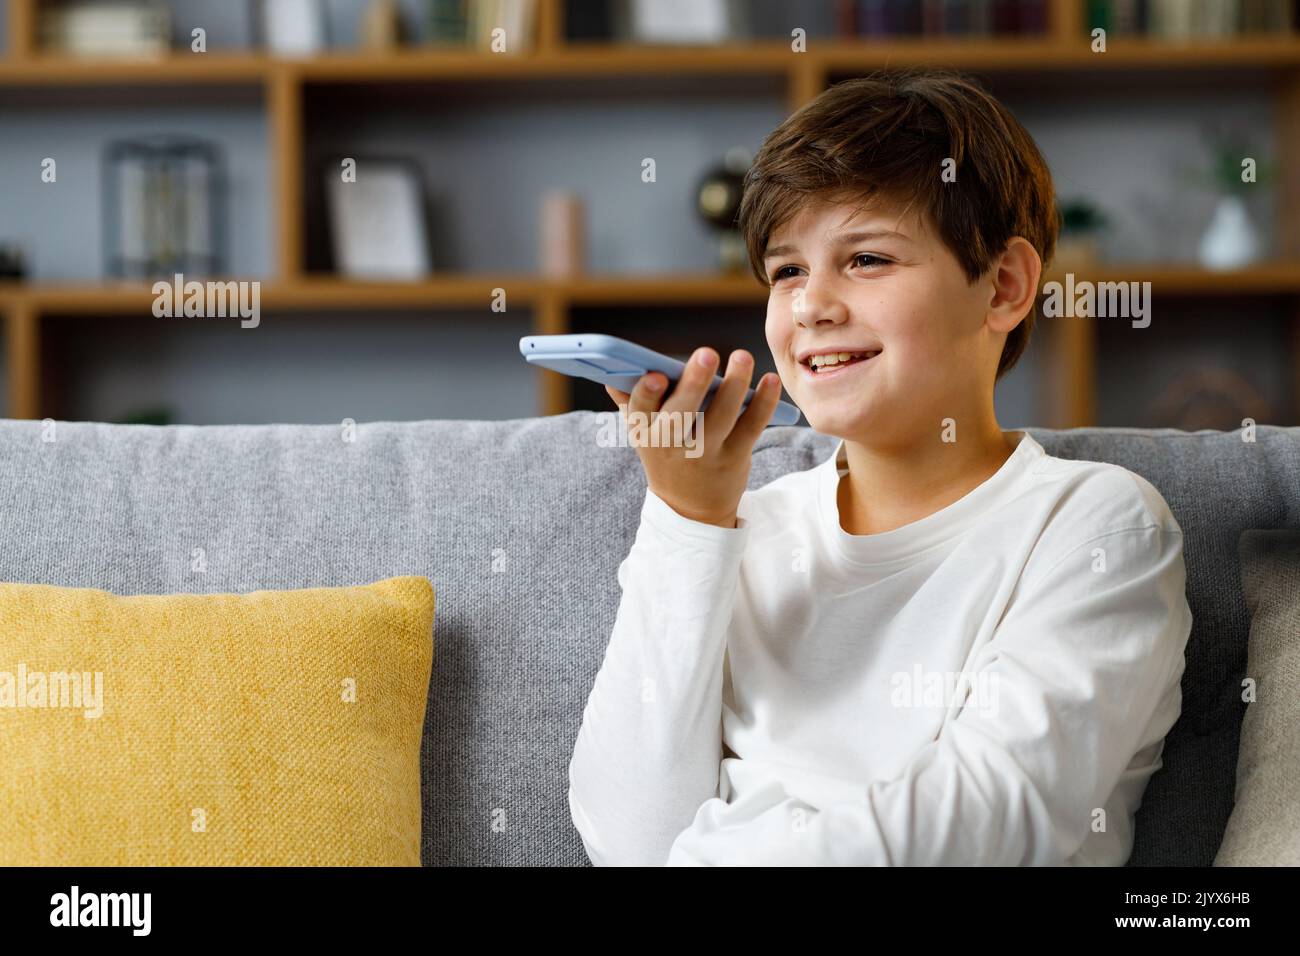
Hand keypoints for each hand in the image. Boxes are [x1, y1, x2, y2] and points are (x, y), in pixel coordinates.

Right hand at [605, 347, 782, 528]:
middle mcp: (672, 445)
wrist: (692, 509)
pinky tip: (769, 379)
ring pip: (721, 416)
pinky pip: (751, 426)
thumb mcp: (644, 435)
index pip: (640, 412)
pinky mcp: (734, 457)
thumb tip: (613, 373)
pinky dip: (763, 402)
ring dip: (734, 384)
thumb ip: (631, 403)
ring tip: (742, 357)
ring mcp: (705, 453)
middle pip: (681, 412)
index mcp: (645, 433)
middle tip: (707, 354)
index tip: (655, 376)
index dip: (646, 394)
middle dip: (693, 383)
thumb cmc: (666, 456)